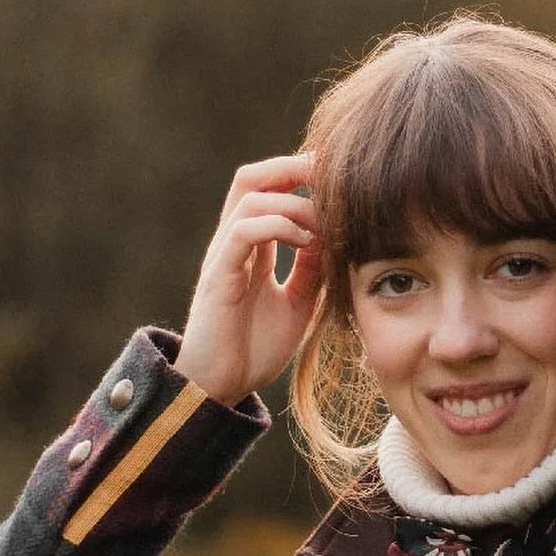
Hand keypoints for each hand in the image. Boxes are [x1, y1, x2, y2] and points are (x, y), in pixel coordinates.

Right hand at [173, 155, 323, 405]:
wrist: (220, 388)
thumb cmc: (253, 349)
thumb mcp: (297, 302)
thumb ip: (312, 268)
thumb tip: (336, 234)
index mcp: (248, 247)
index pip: (267, 190)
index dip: (298, 175)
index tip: (337, 176)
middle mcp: (232, 243)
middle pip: (251, 178)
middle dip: (291, 167)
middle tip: (330, 172)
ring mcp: (223, 256)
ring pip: (251, 198)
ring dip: (294, 203)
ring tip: (325, 224)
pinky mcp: (218, 276)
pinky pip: (243, 231)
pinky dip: (278, 227)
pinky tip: (306, 243)